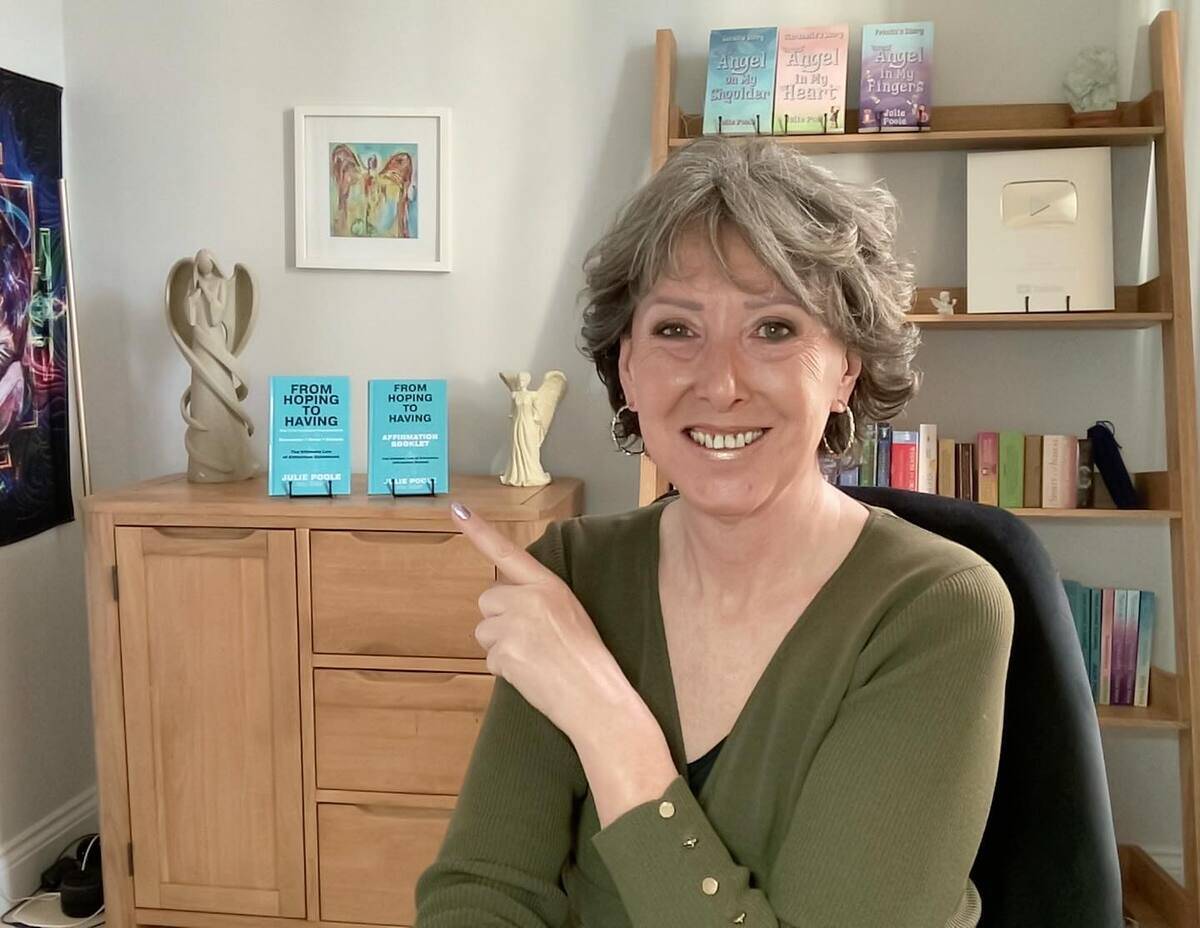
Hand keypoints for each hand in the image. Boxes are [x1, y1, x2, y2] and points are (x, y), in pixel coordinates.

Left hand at [450, 500, 638, 746]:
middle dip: (499, 619)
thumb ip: (538, 599)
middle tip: (530, 640)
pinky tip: (531, 674)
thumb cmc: (588, 658)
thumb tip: (505, 603)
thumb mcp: (570, 611)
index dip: (479, 531)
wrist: (596, 696)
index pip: (507, 553)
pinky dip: (505, 669)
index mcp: (549, 585)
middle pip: (488, 600)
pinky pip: (490, 659)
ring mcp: (515, 627)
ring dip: (501, 646)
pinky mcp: (505, 654)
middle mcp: (529, 600)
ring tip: (534, 658)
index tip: (457, 510)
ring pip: (484, 631)